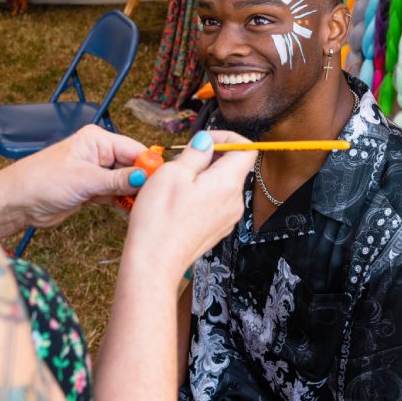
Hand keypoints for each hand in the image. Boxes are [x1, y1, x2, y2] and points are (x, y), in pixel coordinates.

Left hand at [0, 125, 148, 236]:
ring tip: (146, 208)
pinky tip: (132, 212)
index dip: (149, 165)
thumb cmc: (42, 181)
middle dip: (143, 181)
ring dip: (133, 195)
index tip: (164, 181)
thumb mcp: (85, 180)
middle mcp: (98, 153)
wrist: (17, 202)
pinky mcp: (91, 189)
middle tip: (156, 199)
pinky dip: (122, 203)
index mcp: (97, 139)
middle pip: (132, 165)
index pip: (134, 148)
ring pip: (125, 182)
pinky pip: (115, 194)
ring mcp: (95, 172)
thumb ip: (117, 180)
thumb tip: (144, 177)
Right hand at [121, 130, 253, 284]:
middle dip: (208, 158)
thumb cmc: (160, 219)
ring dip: (201, 177)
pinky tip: (177, 202)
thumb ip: (196, 153)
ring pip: (221, 185)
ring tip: (175, 185)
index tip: (203, 141)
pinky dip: (200, 195)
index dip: (226, 138)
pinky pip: (214, 203)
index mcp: (228, 183)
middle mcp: (234, 201)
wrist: (154, 262)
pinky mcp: (216, 229)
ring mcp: (227, 218)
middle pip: (232, 167)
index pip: (246, 148)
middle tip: (180, 163)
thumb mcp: (173, 172)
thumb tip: (206, 141)